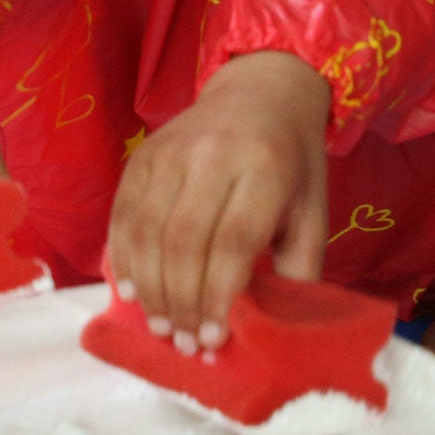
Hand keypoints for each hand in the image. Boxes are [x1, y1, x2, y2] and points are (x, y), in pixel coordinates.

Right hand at [106, 51, 331, 350]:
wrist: (262, 93)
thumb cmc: (292, 165)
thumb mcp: (312, 216)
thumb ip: (296, 273)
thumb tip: (265, 333)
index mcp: (265, 168)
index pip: (234, 242)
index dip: (218, 296)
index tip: (213, 339)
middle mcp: (213, 154)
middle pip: (184, 240)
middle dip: (180, 301)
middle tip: (183, 341)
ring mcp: (171, 151)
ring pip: (148, 229)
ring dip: (149, 287)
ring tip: (160, 325)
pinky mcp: (143, 153)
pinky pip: (123, 212)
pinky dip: (122, 255)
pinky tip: (131, 289)